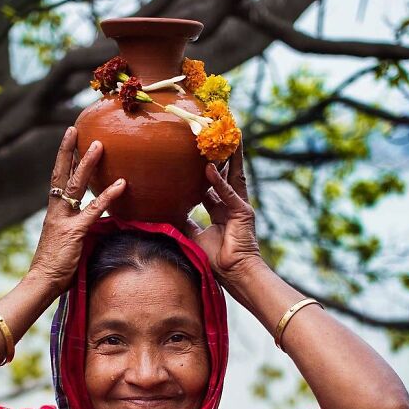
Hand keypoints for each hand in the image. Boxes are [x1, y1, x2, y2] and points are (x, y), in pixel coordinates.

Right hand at [29, 127, 126, 293]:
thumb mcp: (68, 245)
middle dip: (68, 151)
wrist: (42, 283)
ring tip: (99, 144)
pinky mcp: (75, 232)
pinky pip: (94, 210)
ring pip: (75, 185)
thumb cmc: (56, 270)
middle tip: (75, 130)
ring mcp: (64, 220)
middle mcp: (56, 212)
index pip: (58, 181)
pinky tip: (122, 184)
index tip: (69, 143)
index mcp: (54, 214)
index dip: (63, 162)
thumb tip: (98, 229)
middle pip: (60, 174)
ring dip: (87, 163)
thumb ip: (80, 233)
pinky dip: (108, 196)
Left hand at [184, 142, 262, 282]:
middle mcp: (231, 205)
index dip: (206, 171)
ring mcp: (239, 206)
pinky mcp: (243, 212)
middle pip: (226, 174)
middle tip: (216, 134)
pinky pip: (228, 193)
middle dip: (222, 155)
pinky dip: (218, 182)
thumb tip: (166, 214)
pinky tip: (209, 168)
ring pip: (233, 176)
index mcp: (221, 211)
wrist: (233, 273)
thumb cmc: (216, 260)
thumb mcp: (194, 236)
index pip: (212, 186)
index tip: (197, 156)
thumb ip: (185, 222)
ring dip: (230, 156)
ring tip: (227, 135)